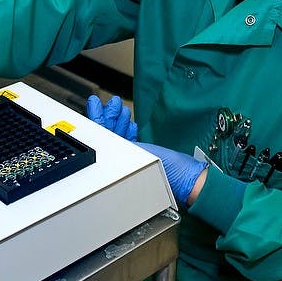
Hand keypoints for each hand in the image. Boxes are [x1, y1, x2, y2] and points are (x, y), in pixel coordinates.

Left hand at [86, 95, 205, 205]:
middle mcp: (122, 160)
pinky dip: (128, 130)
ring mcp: (132, 158)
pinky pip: (130, 141)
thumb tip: (102, 129)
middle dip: (109, 116)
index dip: (97, 118)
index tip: (94, 104)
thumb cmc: (167, 171)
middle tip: (110, 102)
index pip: (101, 136)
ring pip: (119, 136)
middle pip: (109, 134)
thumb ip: (120, 142)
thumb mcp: (139, 152)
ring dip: (118, 121)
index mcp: (117, 162)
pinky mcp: (143, 157)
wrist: (187, 178)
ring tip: (119, 107)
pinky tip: (130, 124)